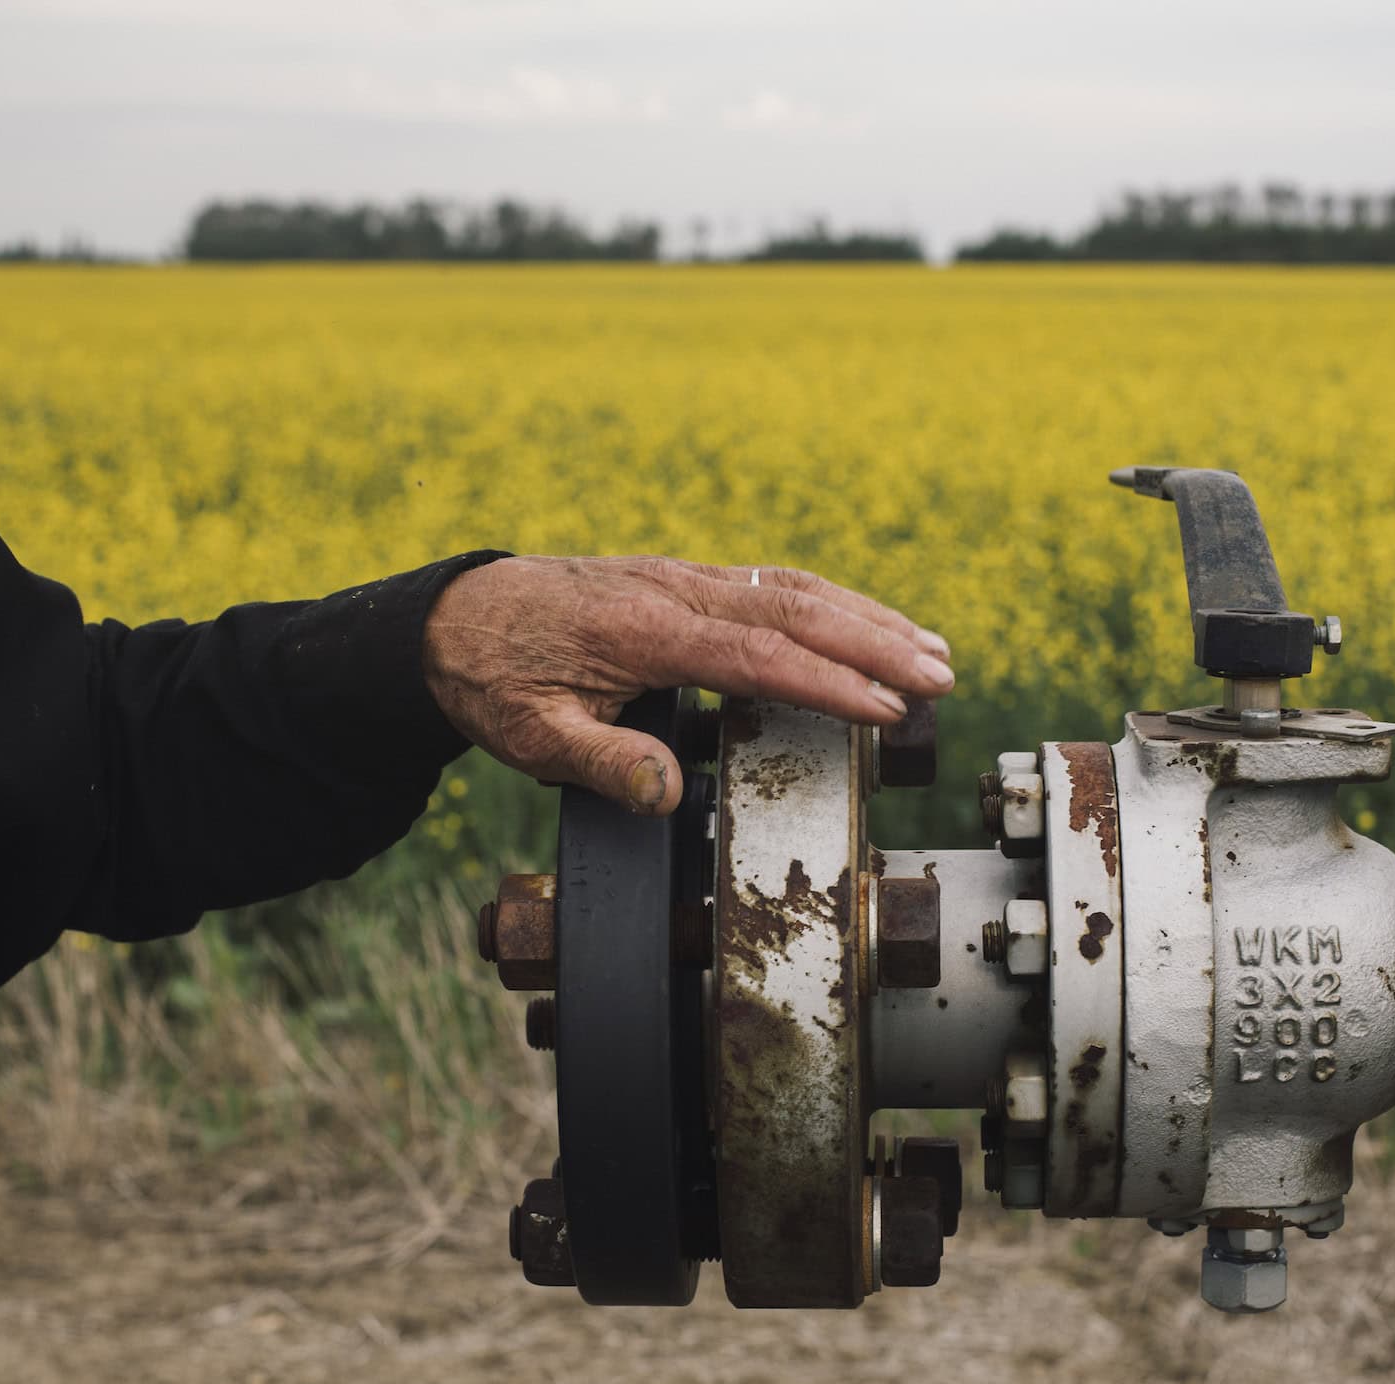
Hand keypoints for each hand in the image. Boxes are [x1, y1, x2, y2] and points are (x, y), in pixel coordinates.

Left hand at [421, 555, 952, 814]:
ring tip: (933, 652)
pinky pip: (771, 585)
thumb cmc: (493, 679)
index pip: (760, 654)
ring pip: (792, 587)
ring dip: (867, 617)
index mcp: (646, 630)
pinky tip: (866, 626)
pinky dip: (830, 603)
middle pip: (796, 608)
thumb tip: (670, 792)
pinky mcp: (683, 582)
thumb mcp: (530, 737)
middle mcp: (675, 591)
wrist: (452, 619)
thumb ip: (602, 763)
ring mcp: (683, 579)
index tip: (888, 709)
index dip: (830, 682)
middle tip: (942, 677)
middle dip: (876, 642)